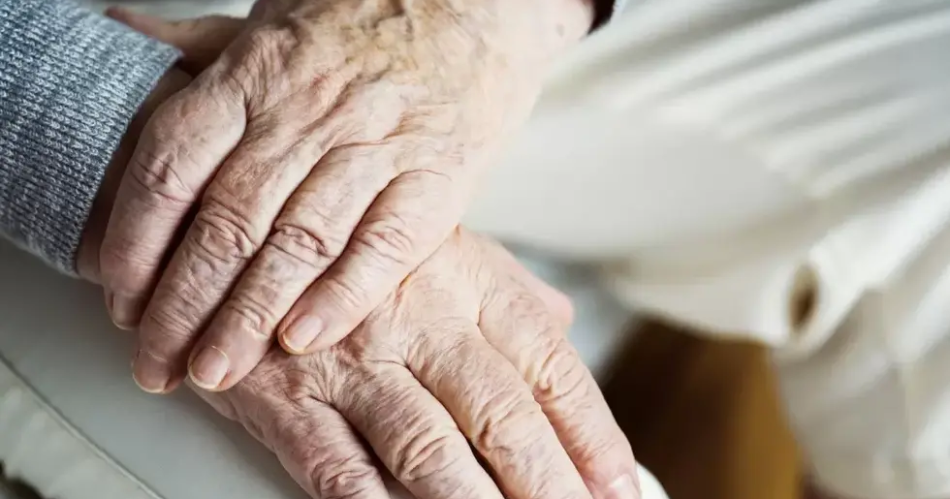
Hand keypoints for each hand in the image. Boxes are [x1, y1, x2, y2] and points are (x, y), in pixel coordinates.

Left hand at [98, 0, 595, 393]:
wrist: (474, 8)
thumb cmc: (366, 21)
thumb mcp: (272, 22)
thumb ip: (198, 48)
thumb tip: (123, 35)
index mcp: (255, 75)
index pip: (174, 166)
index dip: (137, 242)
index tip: (122, 300)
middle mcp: (308, 113)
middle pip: (228, 222)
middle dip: (183, 305)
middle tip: (157, 363)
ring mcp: (375, 145)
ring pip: (298, 243)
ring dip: (248, 317)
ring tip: (215, 372)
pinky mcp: (436, 176)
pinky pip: (384, 245)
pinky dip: (341, 296)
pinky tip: (304, 339)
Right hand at [198, 228, 639, 498]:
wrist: (240, 231)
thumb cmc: (353, 248)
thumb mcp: (440, 244)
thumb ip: (505, 289)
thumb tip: (565, 325)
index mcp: (465, 280)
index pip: (547, 364)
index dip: (592, 431)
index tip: (620, 483)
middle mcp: (416, 319)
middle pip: (501, 415)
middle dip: (550, 484)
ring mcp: (350, 362)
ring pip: (430, 449)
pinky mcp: (287, 400)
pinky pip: (341, 470)